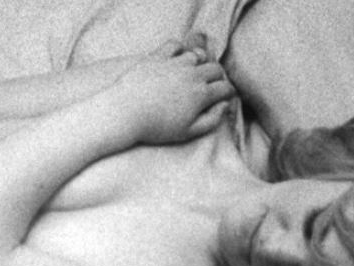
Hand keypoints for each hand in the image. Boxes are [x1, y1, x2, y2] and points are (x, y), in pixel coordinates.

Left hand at [106, 34, 234, 144]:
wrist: (125, 113)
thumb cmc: (156, 128)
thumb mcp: (188, 133)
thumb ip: (211, 121)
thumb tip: (224, 106)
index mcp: (201, 94)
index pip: (225, 88)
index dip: (228, 92)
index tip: (224, 96)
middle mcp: (192, 75)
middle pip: (215, 69)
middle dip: (218, 76)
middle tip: (212, 84)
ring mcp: (174, 63)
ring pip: (197, 55)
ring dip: (200, 62)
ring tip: (195, 71)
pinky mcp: (157, 57)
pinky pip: (174, 45)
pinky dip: (179, 49)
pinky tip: (176, 58)